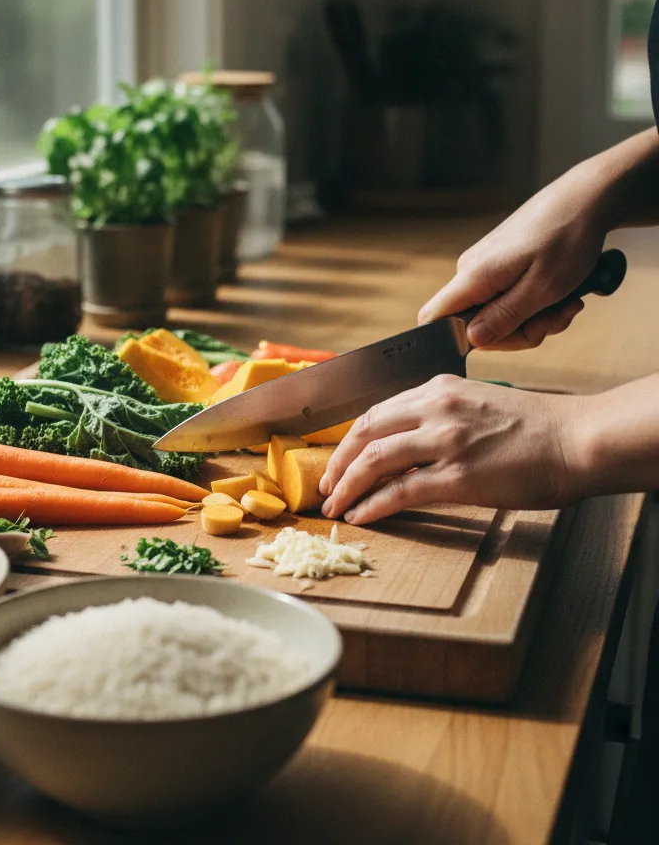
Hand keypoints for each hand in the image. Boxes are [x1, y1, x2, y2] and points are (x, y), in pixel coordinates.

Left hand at [317, 376, 583, 524]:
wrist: (579, 439)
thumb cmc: (537, 428)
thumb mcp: (478, 406)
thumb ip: (439, 419)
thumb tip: (407, 448)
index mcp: (438, 389)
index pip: (376, 412)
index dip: (350, 440)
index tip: (338, 460)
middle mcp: (435, 407)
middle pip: (364, 433)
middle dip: (337, 463)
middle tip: (325, 486)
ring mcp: (445, 441)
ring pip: (374, 461)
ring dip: (347, 487)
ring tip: (334, 506)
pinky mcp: (459, 476)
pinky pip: (400, 491)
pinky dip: (373, 505)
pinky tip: (361, 516)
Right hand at [418, 164, 607, 348]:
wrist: (585, 198)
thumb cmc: (568, 237)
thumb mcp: (543, 288)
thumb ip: (504, 317)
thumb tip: (470, 340)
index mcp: (473, 276)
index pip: (433, 318)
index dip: (454, 342)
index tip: (502, 339)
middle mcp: (471, 271)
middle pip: (474, 325)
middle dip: (517, 333)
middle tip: (554, 320)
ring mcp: (485, 268)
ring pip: (496, 314)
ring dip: (533, 319)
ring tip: (566, 304)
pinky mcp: (499, 265)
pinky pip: (507, 299)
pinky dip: (535, 305)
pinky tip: (560, 296)